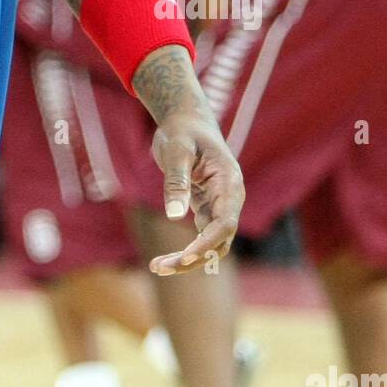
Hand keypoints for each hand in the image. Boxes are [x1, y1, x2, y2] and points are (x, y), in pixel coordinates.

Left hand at [148, 108, 244, 276]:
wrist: (186, 119)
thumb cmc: (182, 130)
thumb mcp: (176, 149)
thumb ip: (176, 180)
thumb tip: (174, 215)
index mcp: (229, 182)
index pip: (225, 223)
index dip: (207, 244)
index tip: (184, 258)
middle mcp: (229, 198)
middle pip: (219, 240)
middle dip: (193, 258)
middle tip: (159, 267)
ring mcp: (219, 205)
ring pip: (211, 244)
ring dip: (188, 260)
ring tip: (156, 267)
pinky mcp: (206, 208)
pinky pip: (201, 236)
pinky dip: (185, 250)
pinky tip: (162, 260)